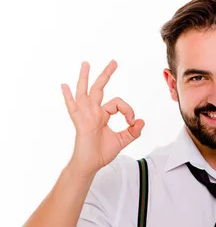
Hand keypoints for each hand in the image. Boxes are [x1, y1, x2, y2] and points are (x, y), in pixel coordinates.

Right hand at [61, 60, 144, 176]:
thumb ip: (133, 132)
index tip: (132, 121)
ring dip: (85, 78)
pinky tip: (64, 86)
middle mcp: (93, 112)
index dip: (128, 110)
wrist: (90, 164)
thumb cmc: (101, 153)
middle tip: (114, 62)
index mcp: (102, 115)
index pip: (117, 103)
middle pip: (99, 89)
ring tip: (86, 64)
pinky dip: (68, 97)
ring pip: (85, 93)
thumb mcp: (122, 141)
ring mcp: (85, 116)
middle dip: (106, 75)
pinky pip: (73, 108)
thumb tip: (141, 121)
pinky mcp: (80, 123)